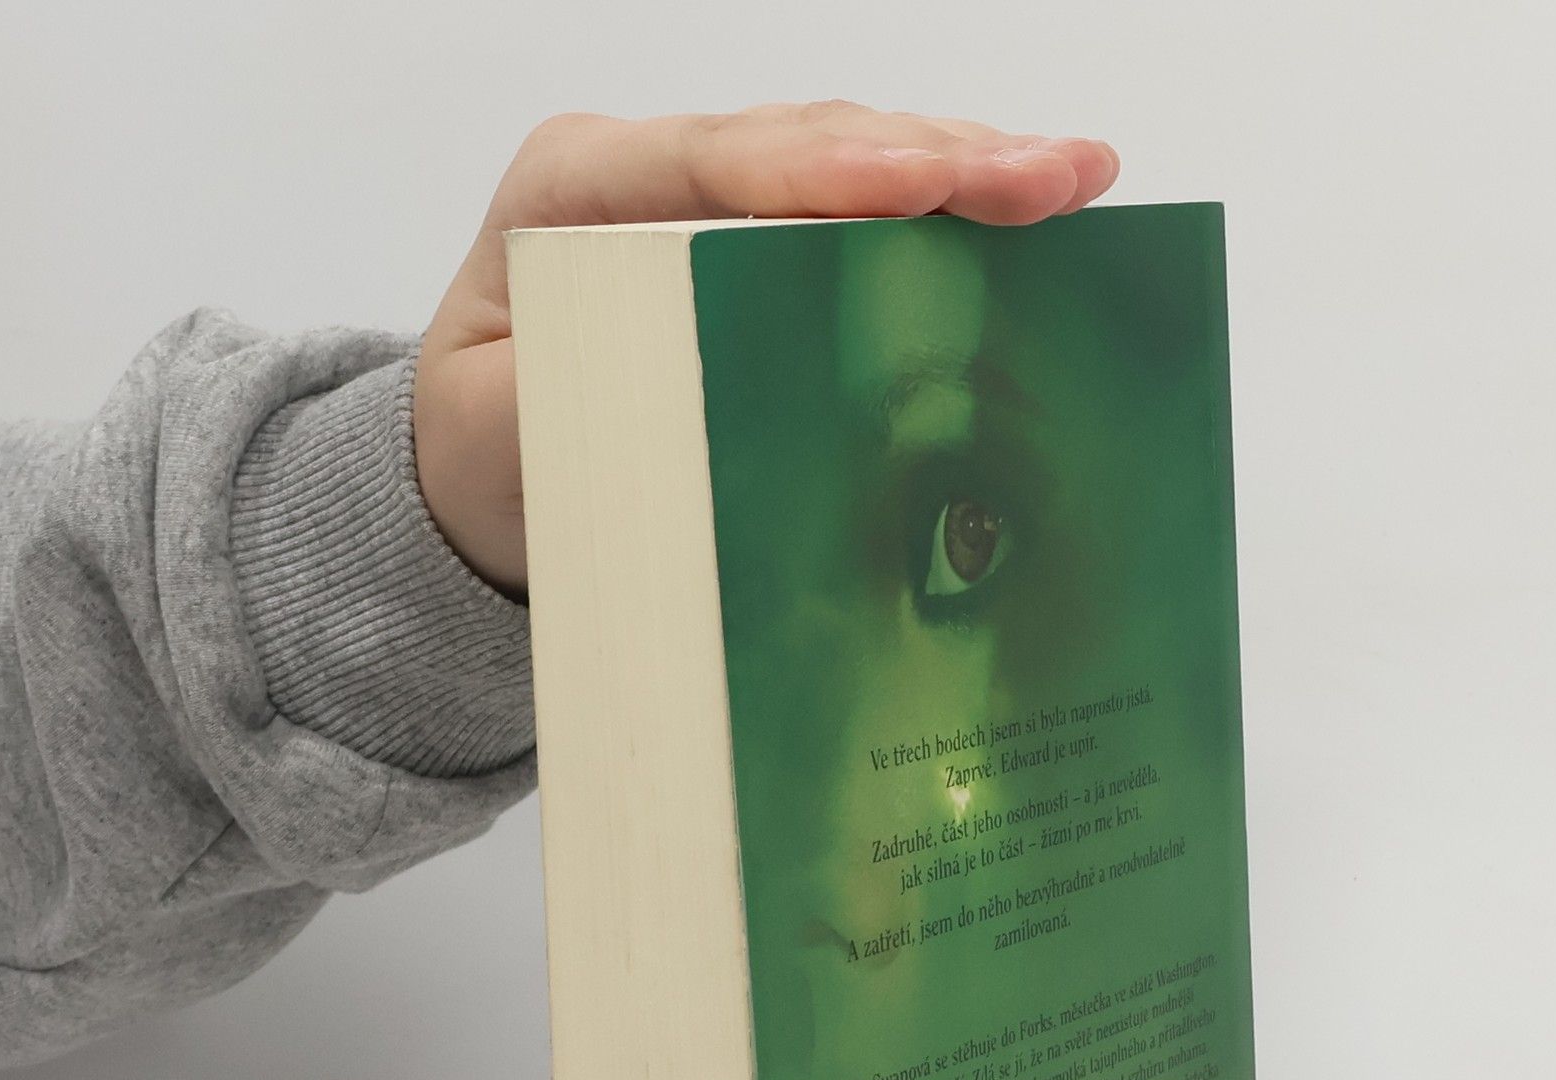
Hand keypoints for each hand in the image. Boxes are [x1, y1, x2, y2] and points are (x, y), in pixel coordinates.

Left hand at [412, 103, 1120, 595]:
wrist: (477, 462)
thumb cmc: (486, 448)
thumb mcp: (497, 439)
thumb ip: (570, 410)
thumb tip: (696, 415)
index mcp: (574, 189)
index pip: (711, 162)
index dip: (826, 169)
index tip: (924, 183)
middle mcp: (652, 170)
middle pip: (808, 141)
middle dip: (939, 157)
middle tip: (1055, 177)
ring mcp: (713, 194)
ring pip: (853, 156)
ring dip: (969, 168)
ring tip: (1077, 177)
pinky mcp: (760, 235)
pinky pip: (864, 206)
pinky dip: (950, 211)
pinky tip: (1034, 205)